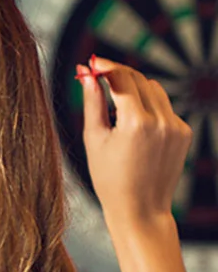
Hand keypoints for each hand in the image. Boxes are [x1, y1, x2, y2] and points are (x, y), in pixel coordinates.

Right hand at [78, 55, 192, 233]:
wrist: (140, 209)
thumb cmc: (109, 179)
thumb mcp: (94, 140)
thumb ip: (92, 104)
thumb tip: (87, 76)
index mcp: (136, 123)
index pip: (122, 79)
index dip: (105, 67)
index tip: (92, 62)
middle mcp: (161, 121)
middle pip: (140, 79)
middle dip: (119, 74)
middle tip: (99, 76)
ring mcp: (176, 126)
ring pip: (155, 89)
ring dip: (135, 89)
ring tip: (115, 105)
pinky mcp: (184, 132)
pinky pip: (165, 107)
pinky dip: (149, 107)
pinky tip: (134, 126)